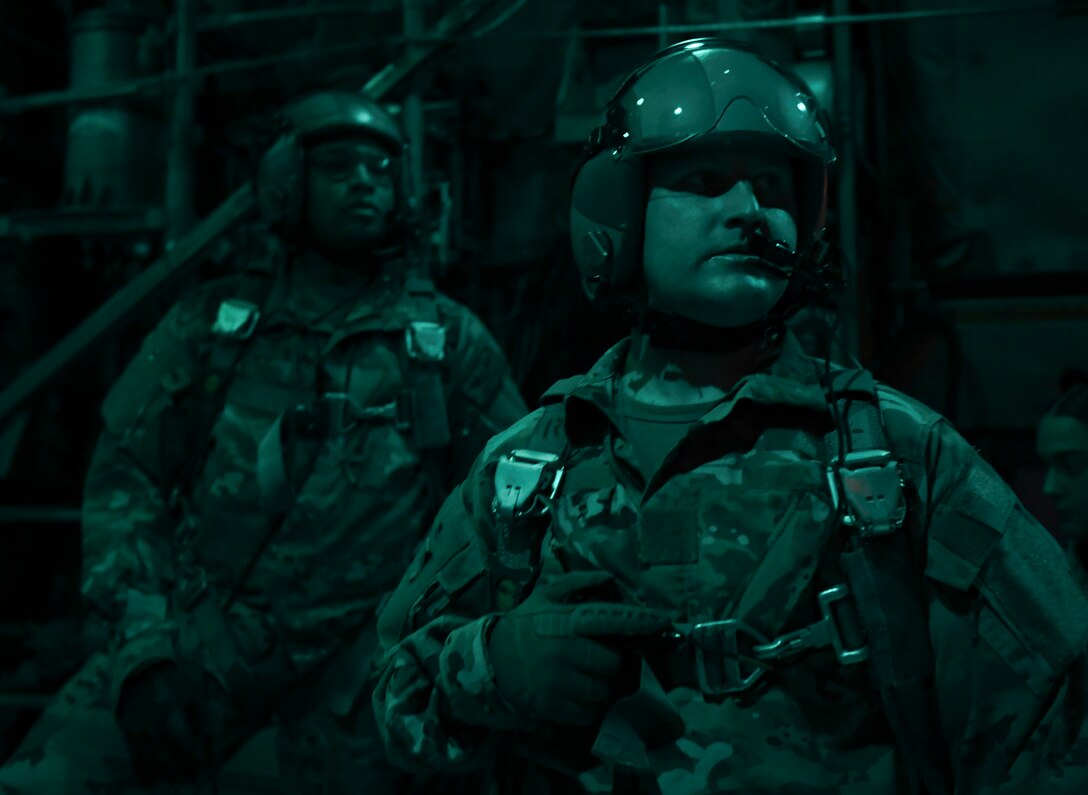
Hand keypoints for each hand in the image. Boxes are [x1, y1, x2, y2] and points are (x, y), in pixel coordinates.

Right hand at [115, 660, 236, 782]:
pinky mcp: (128, 733)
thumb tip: (220, 732)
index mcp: (171, 707)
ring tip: (179, 780)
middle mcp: (153, 720)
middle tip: (195, 777)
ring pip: (152, 758)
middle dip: (183, 767)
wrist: (142, 671)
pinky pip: (136, 757)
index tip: (205, 764)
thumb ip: (207, 710)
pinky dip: (144, 772)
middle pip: (168, 752)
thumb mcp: (196, 687)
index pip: (183, 738)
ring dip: (166, 773)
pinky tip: (152, 782)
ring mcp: (138, 728)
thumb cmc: (175, 679)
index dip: (193, 753)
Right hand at [488, 570, 671, 726]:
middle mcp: (565, 652)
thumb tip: (609, 577)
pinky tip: (587, 693)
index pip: (612, 620)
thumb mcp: (546, 596)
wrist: (490, 660)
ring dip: (611, 687)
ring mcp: (559, 682)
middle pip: (616, 664)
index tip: (663, 622)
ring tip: (603, 678)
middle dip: (623, 663)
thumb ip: (577, 583)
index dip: (641, 622)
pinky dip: (595, 705)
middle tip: (619, 660)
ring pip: (606, 691)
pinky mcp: (553, 707)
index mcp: (566, 621)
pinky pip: (591, 711)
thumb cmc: (524, 625)